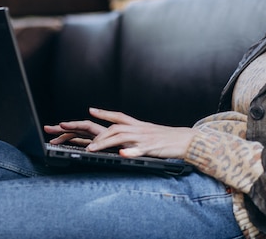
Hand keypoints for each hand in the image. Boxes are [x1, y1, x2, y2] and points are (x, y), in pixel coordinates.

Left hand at [44, 108, 196, 158]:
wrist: (187, 141)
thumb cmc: (167, 140)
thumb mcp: (149, 134)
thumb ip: (135, 136)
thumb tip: (123, 141)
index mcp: (138, 125)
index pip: (118, 116)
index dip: (103, 113)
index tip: (90, 110)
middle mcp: (138, 129)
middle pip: (113, 128)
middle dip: (95, 133)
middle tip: (78, 138)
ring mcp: (144, 138)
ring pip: (121, 137)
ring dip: (105, 143)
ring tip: (92, 149)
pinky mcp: (151, 148)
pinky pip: (138, 150)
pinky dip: (129, 152)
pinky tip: (120, 155)